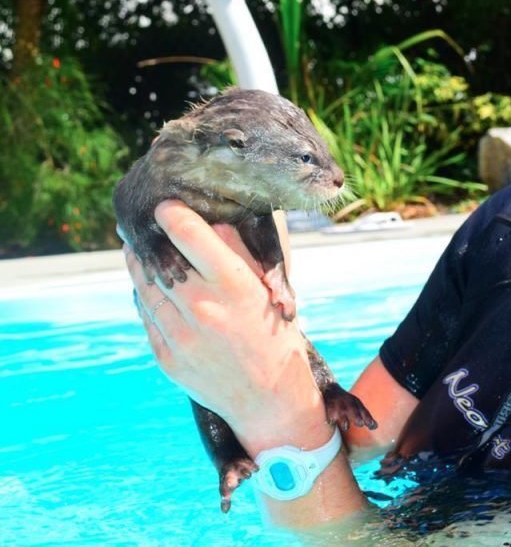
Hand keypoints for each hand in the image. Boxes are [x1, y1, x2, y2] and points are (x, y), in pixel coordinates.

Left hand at [124, 201, 329, 450]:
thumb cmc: (275, 336)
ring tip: (141, 250)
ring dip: (140, 264)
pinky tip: (152, 287)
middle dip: (150, 237)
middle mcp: (202, 308)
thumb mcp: (268, 290)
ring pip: (145, 286)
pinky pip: (146, 315)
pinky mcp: (166, 357)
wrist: (270, 399)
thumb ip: (239, 254)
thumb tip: (211, 220)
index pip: (187, 233)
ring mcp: (180, 335)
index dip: (172, 213)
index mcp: (234, 285)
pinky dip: (146, 296)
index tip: (167, 205)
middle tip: (145, 223)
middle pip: (158, 257)